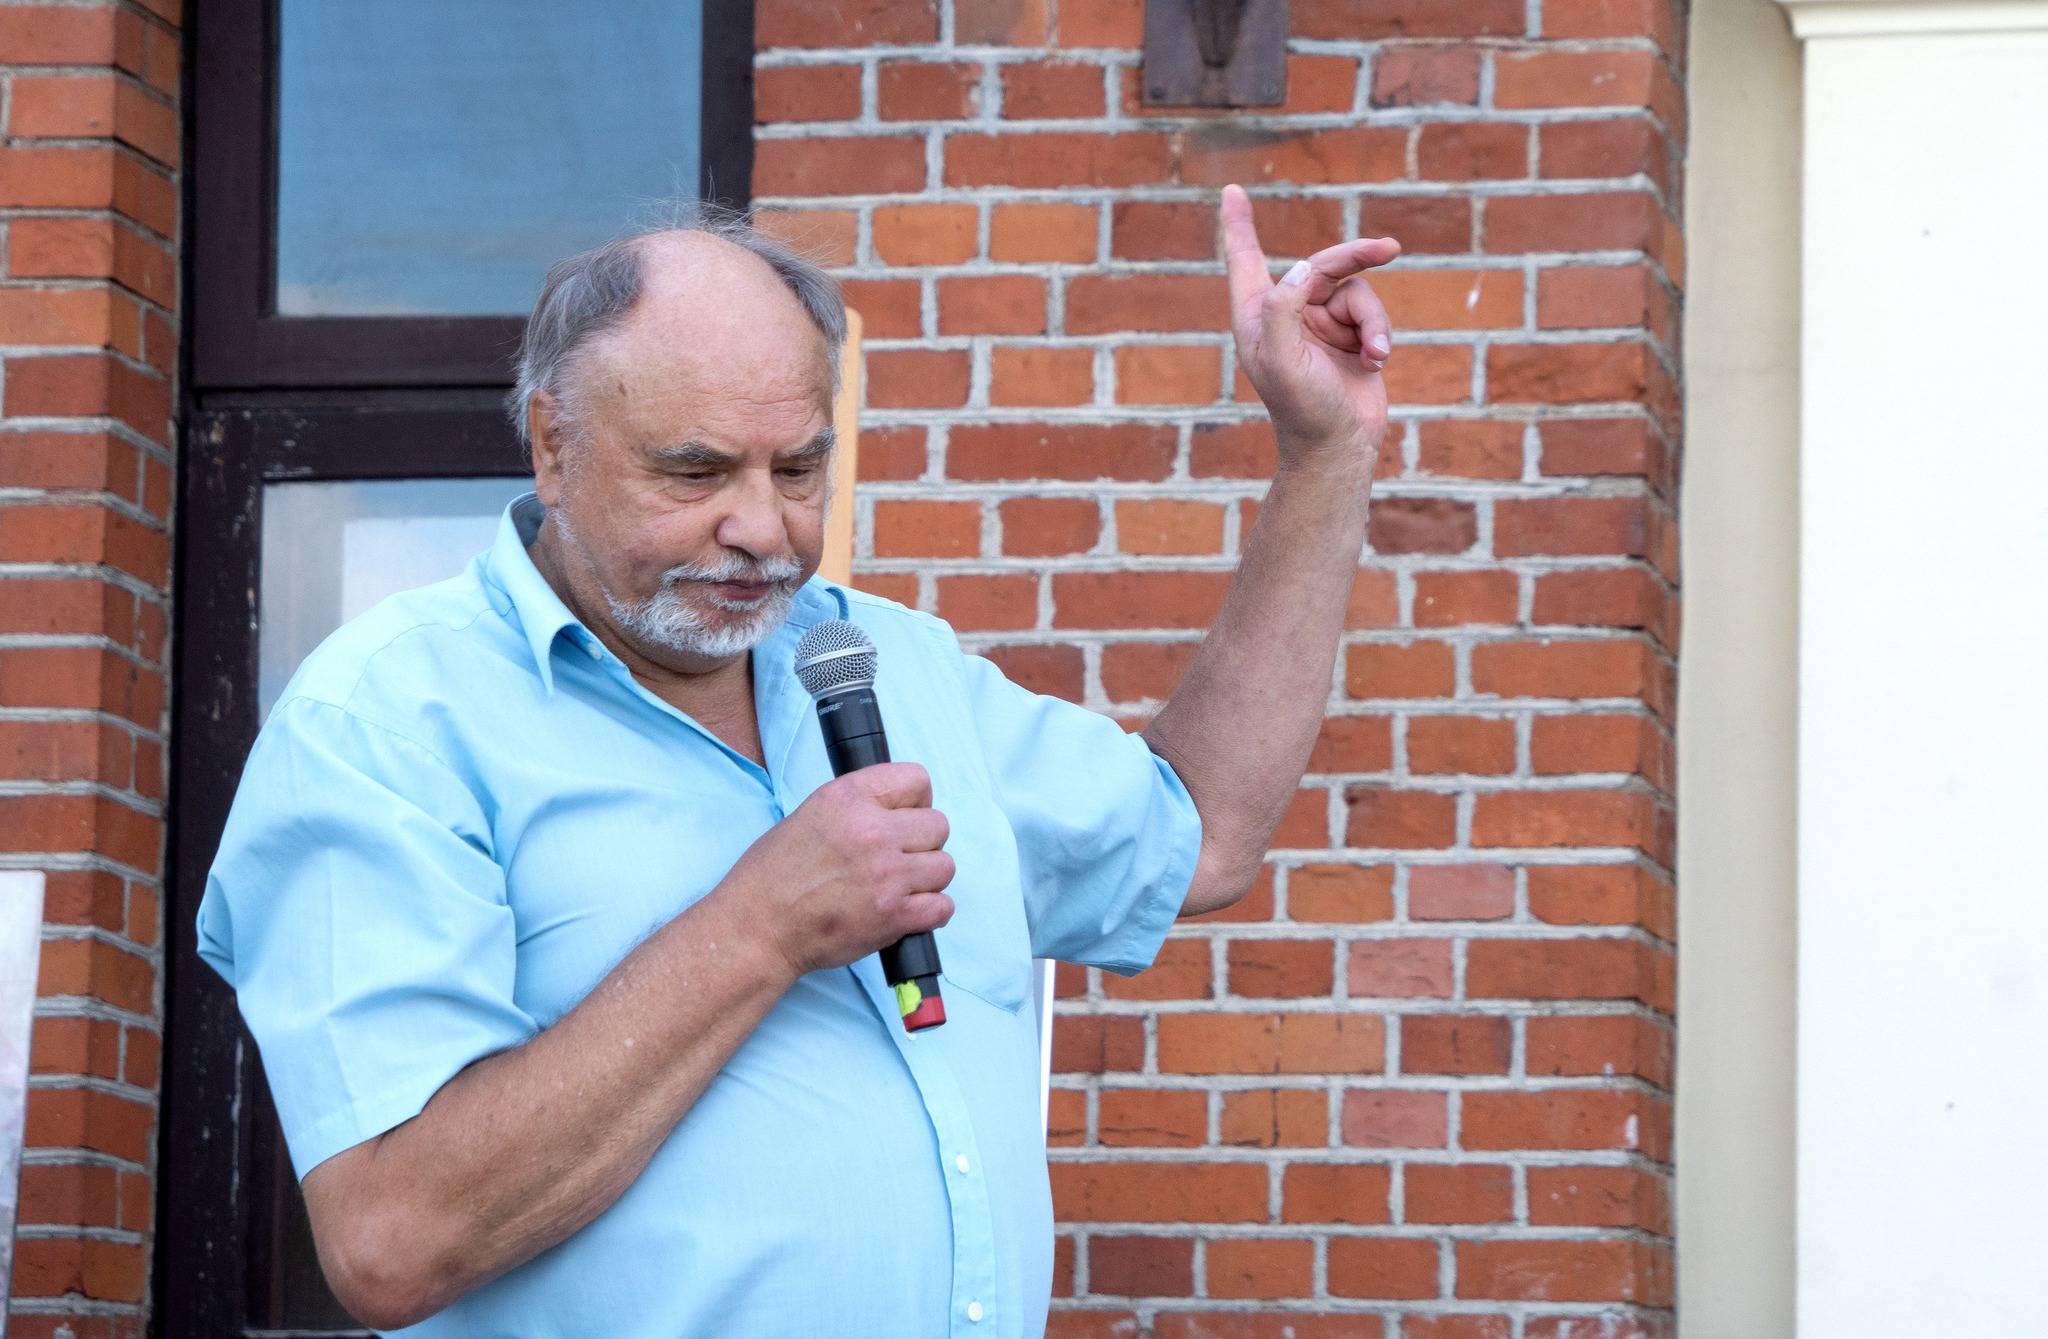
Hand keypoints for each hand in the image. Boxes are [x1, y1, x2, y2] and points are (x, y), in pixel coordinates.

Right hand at [722, 762, 955, 978]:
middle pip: (938, 826)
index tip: (904, 817)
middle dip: (921, 843)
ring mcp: (887, 875)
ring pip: (944, 866)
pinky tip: (905, 911)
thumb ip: (859, 807)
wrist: (757, 928)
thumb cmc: (773, 877)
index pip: (917, 780)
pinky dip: (929, 912)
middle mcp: (872, 831)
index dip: (915, 801)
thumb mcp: (811, 814)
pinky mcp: (895, 915)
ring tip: (897, 887)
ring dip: (926, 878)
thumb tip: (897, 812)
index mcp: (849, 798)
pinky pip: (943, 907)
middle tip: (897, 858)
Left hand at [1221, 183, 1401, 473]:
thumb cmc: (1303, 409)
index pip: (1245, 260)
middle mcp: (1285, 316)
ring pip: (1356, 290)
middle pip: (1321, 264)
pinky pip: (1371, 314)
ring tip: (1376, 353)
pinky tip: (1377, 363)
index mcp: (1257, 318)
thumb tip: (1303, 268)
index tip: (1231, 190)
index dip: (1239, 225)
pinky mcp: (1348, 337)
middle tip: (1388, 247)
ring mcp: (1318, 326)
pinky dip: (1379, 336)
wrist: (1339, 448)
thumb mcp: (1283, 360)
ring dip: (1371, 321)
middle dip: (1355, 257)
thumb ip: (1284, 310)